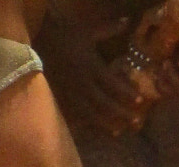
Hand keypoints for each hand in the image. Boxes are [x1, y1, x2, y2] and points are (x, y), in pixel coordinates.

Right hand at [36, 5, 143, 135]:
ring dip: (105, 123)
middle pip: (104, 103)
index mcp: (91, 66)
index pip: (112, 83)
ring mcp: (71, 92)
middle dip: (121, 113)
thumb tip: (128, 22)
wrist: (39, 39)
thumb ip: (109, 29)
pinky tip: (94, 131)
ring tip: (118, 132)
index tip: (140, 101)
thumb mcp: (89, 30)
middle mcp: (82, 82)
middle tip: (136, 121)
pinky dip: (85, 124)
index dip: (126, 93)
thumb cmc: (67, 34)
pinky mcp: (61, 96)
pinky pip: (74, 114)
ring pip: (90, 113)